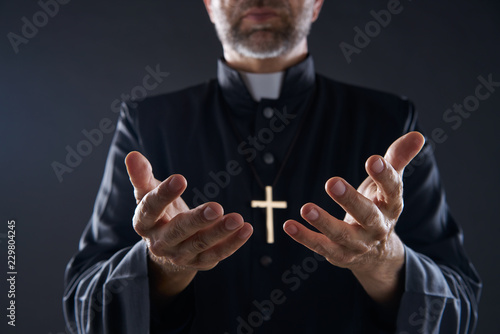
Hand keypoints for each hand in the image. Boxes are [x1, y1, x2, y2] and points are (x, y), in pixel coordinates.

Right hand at [125, 152, 252, 297]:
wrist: (167, 249)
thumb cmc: (159, 213)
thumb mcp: (148, 194)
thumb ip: (142, 176)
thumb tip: (132, 155)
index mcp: (144, 223)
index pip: (150, 209)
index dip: (164, 194)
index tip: (180, 178)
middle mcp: (160, 242)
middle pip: (178, 231)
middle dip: (197, 220)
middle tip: (216, 207)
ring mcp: (180, 254)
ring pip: (200, 244)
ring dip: (220, 232)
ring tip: (237, 219)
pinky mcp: (200, 262)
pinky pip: (217, 253)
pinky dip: (233, 243)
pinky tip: (246, 229)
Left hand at [283, 132, 424, 304]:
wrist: (377, 253)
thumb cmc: (378, 207)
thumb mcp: (387, 185)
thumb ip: (398, 159)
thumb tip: (418, 135)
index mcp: (391, 207)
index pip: (392, 191)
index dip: (385, 176)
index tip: (373, 160)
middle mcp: (377, 228)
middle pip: (367, 215)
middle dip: (350, 200)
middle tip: (332, 182)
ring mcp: (358, 244)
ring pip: (342, 234)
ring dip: (323, 222)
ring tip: (305, 207)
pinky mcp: (339, 255)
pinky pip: (321, 247)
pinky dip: (305, 237)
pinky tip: (289, 225)